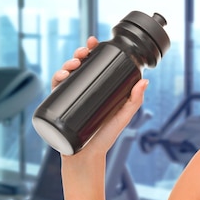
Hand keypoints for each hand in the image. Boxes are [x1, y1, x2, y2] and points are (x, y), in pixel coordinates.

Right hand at [52, 36, 148, 157]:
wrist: (86, 157)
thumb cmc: (105, 138)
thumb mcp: (123, 116)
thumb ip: (134, 101)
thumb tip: (145, 81)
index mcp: (98, 90)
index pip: (95, 65)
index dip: (92, 51)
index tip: (93, 41)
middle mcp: (83, 91)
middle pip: (78, 66)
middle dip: (78, 54)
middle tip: (82, 53)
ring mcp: (70, 98)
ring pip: (66, 74)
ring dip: (67, 64)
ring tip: (73, 65)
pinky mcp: (59, 106)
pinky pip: (55, 89)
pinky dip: (56, 78)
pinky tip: (61, 76)